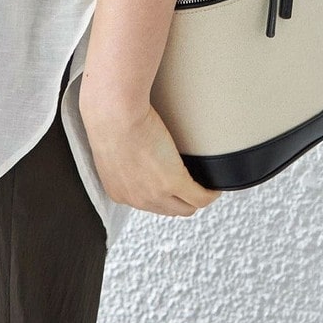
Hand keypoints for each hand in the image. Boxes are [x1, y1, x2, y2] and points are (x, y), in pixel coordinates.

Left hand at [79, 85, 223, 218]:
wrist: (112, 113)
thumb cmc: (107, 117)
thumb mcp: (111, 144)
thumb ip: (122, 153)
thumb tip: (133, 143)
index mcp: (118, 191)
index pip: (146, 203)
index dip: (162, 194)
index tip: (170, 185)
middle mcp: (136, 198)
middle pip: (168, 209)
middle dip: (181, 200)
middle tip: (192, 185)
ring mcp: (155, 193)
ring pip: (186, 207)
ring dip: (197, 198)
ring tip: (204, 185)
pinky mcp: (173, 181)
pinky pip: (201, 196)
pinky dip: (211, 192)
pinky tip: (215, 184)